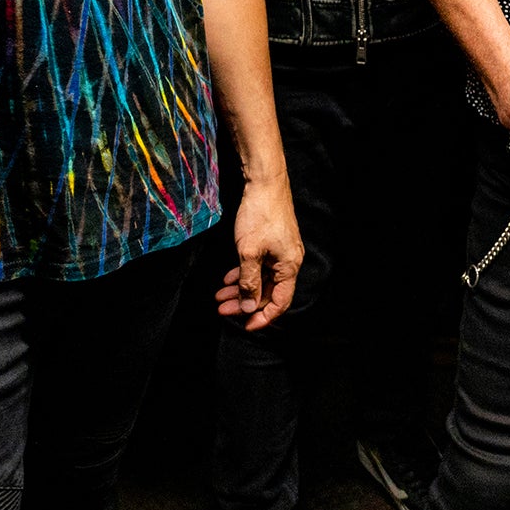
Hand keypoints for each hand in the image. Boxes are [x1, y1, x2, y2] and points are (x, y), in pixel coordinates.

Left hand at [215, 178, 303, 330]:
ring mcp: (280, 251)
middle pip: (267, 291)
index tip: (245, 326)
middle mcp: (288, 261)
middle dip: (244, 302)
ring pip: (260, 278)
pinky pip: (259, 265)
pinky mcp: (272, 242)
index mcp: (289, 266)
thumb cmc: (259, 216)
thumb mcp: (249, 252)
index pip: (280, 302)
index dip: (263, 316)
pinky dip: (243, 273)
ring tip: (220, 296)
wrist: (264, 183)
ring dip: (241, 288)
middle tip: (222, 309)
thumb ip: (249, 281)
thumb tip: (249, 306)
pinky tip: (227, 277)